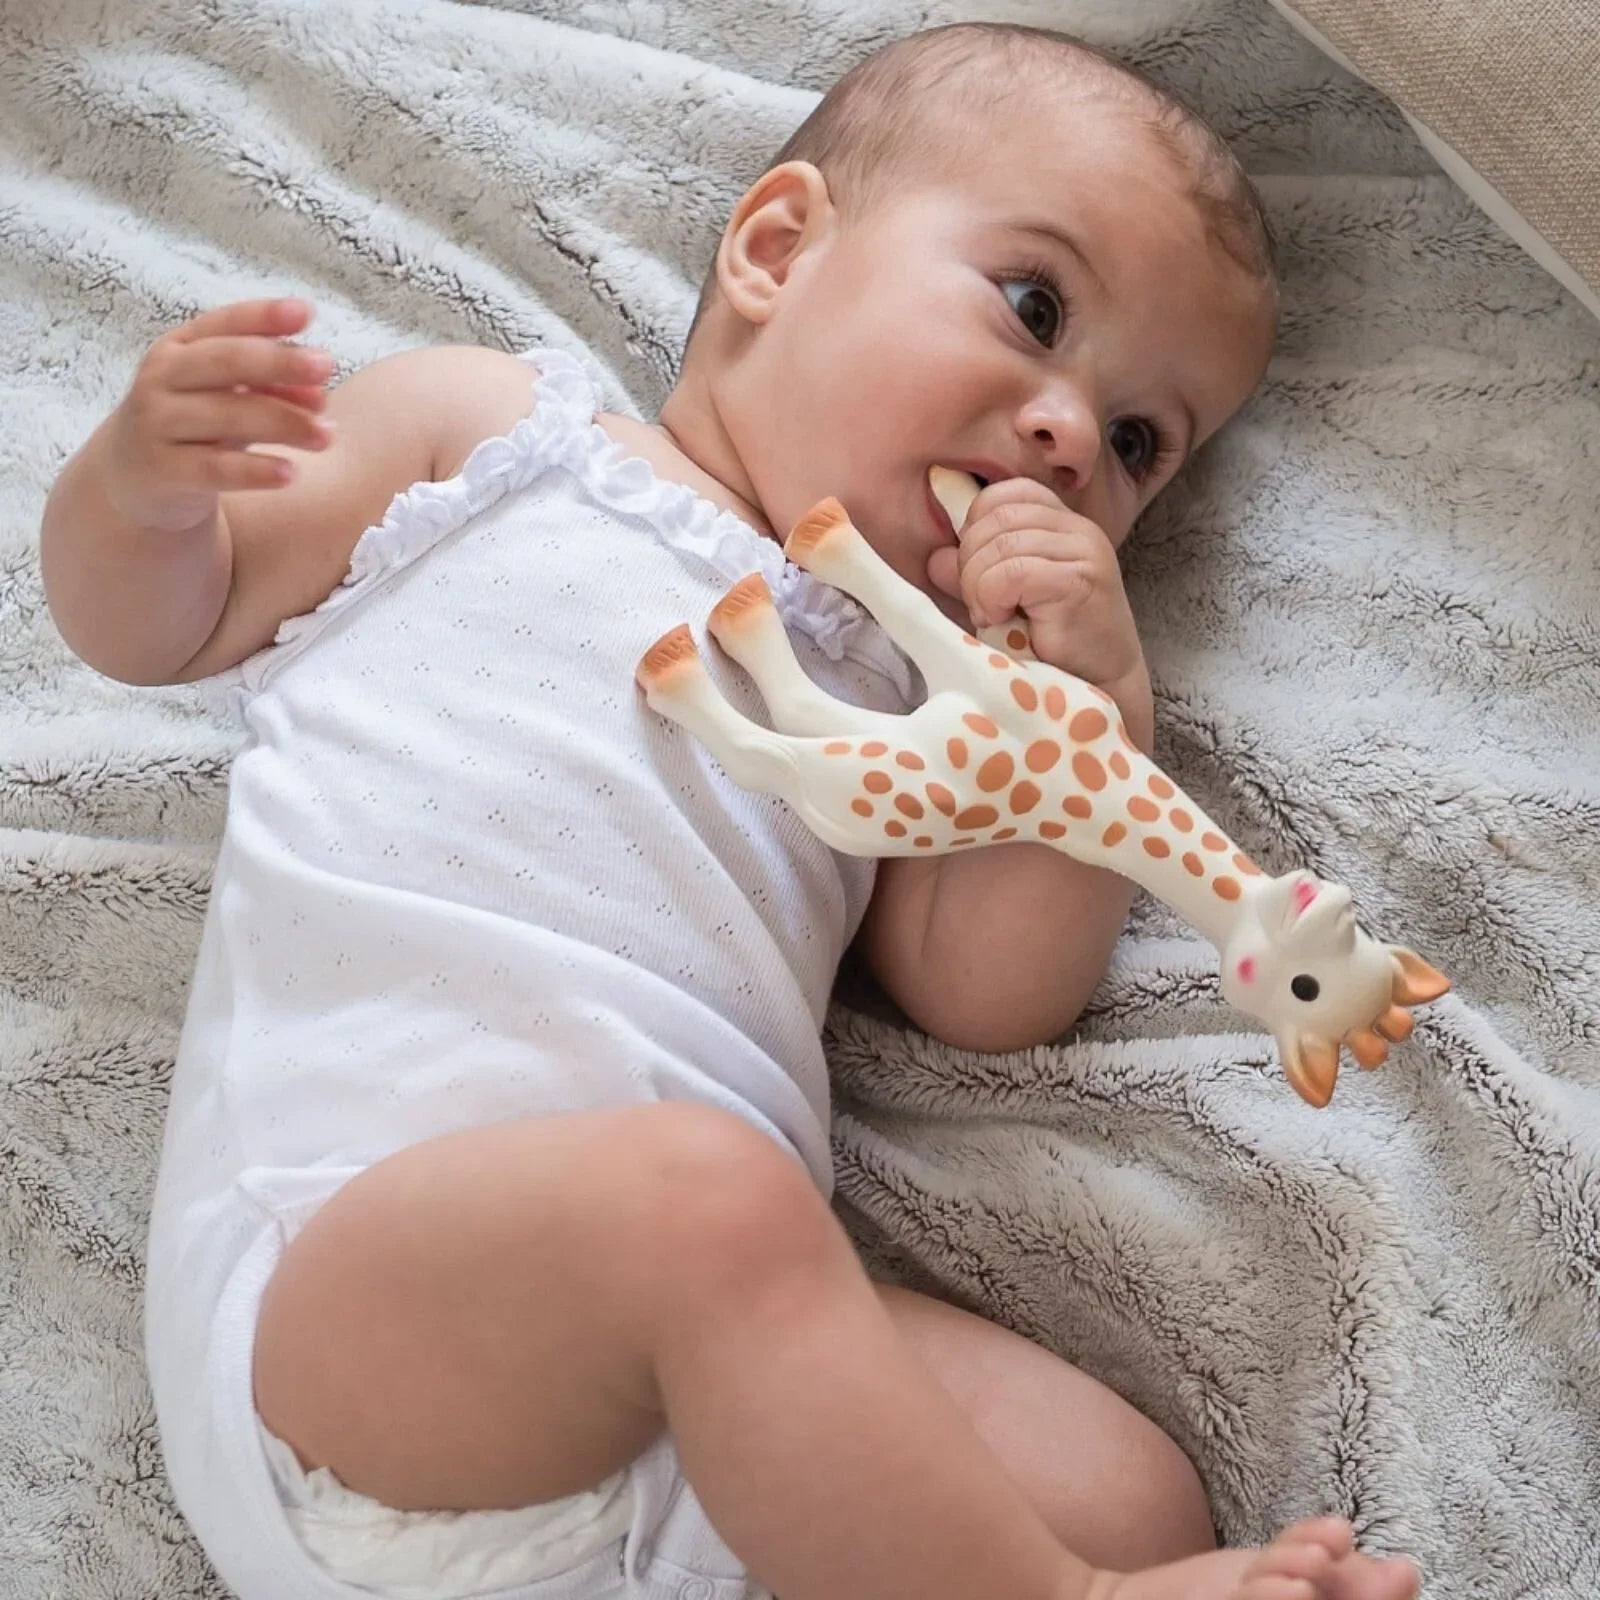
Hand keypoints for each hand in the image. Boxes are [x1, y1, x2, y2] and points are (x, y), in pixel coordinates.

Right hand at [99, 297, 335, 534]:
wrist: (133, 478)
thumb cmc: (194, 426)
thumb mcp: (227, 398)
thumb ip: (269, 389)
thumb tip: (320, 395)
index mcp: (179, 348)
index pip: (224, 324)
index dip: (264, 316)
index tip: (307, 311)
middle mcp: (162, 377)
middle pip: (225, 362)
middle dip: (279, 362)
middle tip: (327, 365)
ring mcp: (157, 422)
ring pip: (226, 415)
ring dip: (283, 422)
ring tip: (328, 435)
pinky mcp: (163, 469)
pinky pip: (215, 468)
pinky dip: (255, 470)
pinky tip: (290, 473)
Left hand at [925, 476, 1145, 690]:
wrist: (1099, 687)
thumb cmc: (1052, 646)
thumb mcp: (1003, 601)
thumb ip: (973, 573)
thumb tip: (935, 557)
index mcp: (1062, 524)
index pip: (1006, 493)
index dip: (976, 526)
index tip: (976, 571)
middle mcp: (1078, 529)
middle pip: (996, 517)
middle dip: (971, 561)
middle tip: (980, 603)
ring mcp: (1084, 552)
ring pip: (999, 545)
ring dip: (978, 586)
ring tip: (992, 616)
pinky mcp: (1080, 581)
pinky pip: (1011, 572)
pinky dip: (992, 598)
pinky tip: (1003, 620)